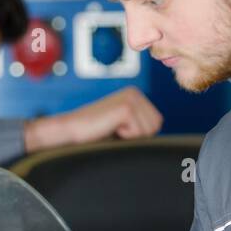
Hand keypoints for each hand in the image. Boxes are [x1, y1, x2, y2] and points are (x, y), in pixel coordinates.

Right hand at [25, 87, 162, 150]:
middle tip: (114, 130)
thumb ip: (140, 125)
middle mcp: (135, 93)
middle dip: (137, 135)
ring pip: (149, 130)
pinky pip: (139, 133)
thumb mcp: (122, 126)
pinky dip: (124, 137)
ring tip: (111, 129)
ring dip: (130, 137)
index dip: (139, 134)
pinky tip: (109, 128)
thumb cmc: (94, 133)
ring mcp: (131, 99)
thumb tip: (159, 134)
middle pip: (156, 126)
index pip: (156, 123)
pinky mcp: (126, 108)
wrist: (71, 131)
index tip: (118, 130)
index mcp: (135, 95)